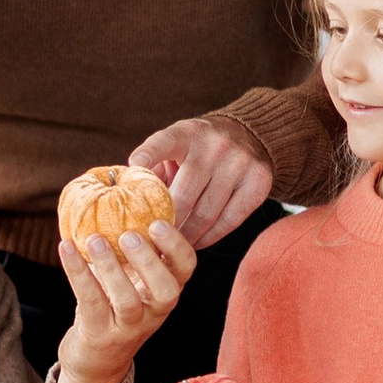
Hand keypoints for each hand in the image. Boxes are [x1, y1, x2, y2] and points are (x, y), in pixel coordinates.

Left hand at [54, 216, 194, 382]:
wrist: (95, 361)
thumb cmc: (113, 306)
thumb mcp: (131, 277)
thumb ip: (132, 245)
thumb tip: (120, 186)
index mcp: (166, 290)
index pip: (186, 267)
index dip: (177, 245)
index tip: (158, 221)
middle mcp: (154, 311)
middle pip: (166, 289)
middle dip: (151, 260)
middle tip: (130, 235)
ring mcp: (129, 328)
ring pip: (128, 301)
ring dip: (112, 268)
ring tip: (95, 240)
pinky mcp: (100, 335)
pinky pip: (91, 302)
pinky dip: (78, 273)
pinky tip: (65, 248)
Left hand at [126, 112, 273, 247]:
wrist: (250, 133)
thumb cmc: (198, 148)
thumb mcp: (176, 145)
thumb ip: (153, 168)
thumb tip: (124, 204)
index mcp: (187, 133)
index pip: (165, 142)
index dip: (150, 153)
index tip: (134, 164)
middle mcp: (214, 145)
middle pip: (184, 195)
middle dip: (165, 223)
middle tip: (150, 245)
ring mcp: (239, 163)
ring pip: (207, 213)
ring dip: (186, 236)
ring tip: (171, 249)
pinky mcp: (258, 182)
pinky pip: (230, 220)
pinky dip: (210, 237)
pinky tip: (197, 243)